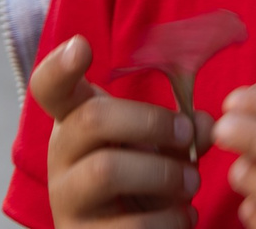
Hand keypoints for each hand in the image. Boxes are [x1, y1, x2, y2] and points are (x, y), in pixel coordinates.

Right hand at [33, 35, 206, 228]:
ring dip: (162, 174)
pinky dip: (167, 219)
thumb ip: (182, 129)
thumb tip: (207, 125)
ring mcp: (66, 198)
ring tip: (191, 183)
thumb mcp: (156, 145)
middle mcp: (60, 156)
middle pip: (92, 118)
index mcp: (74, 121)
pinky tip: (183, 217)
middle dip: (151, 122)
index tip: (82, 45)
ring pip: (106, 170)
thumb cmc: (139, 178)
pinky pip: (127, 225)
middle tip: (186, 135)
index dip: (60, 65)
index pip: (49, 87)